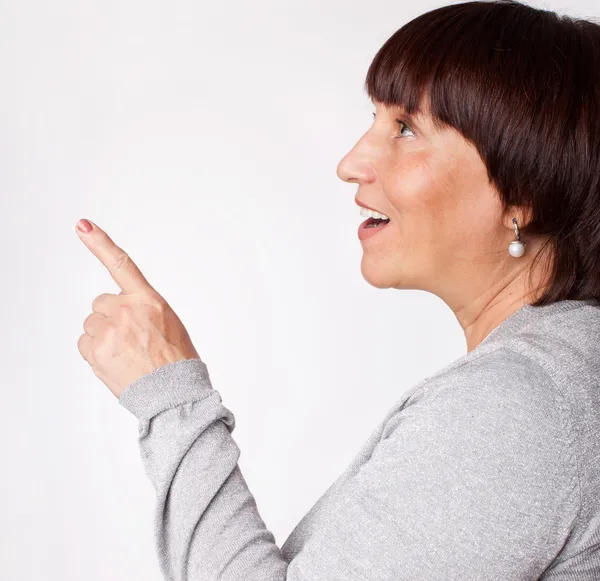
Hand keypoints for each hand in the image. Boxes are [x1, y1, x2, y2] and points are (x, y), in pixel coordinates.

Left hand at [76, 218, 199, 398]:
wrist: (174, 393)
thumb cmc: (176, 360)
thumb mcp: (168, 323)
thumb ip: (142, 309)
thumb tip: (118, 313)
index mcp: (149, 300)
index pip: (121, 264)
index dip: (100, 243)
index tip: (82, 226)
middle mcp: (127, 309)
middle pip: (102, 303)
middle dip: (111, 317)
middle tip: (131, 339)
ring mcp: (109, 330)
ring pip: (92, 324)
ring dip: (103, 336)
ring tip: (126, 354)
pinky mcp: (96, 350)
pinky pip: (85, 343)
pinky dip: (96, 352)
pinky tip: (116, 362)